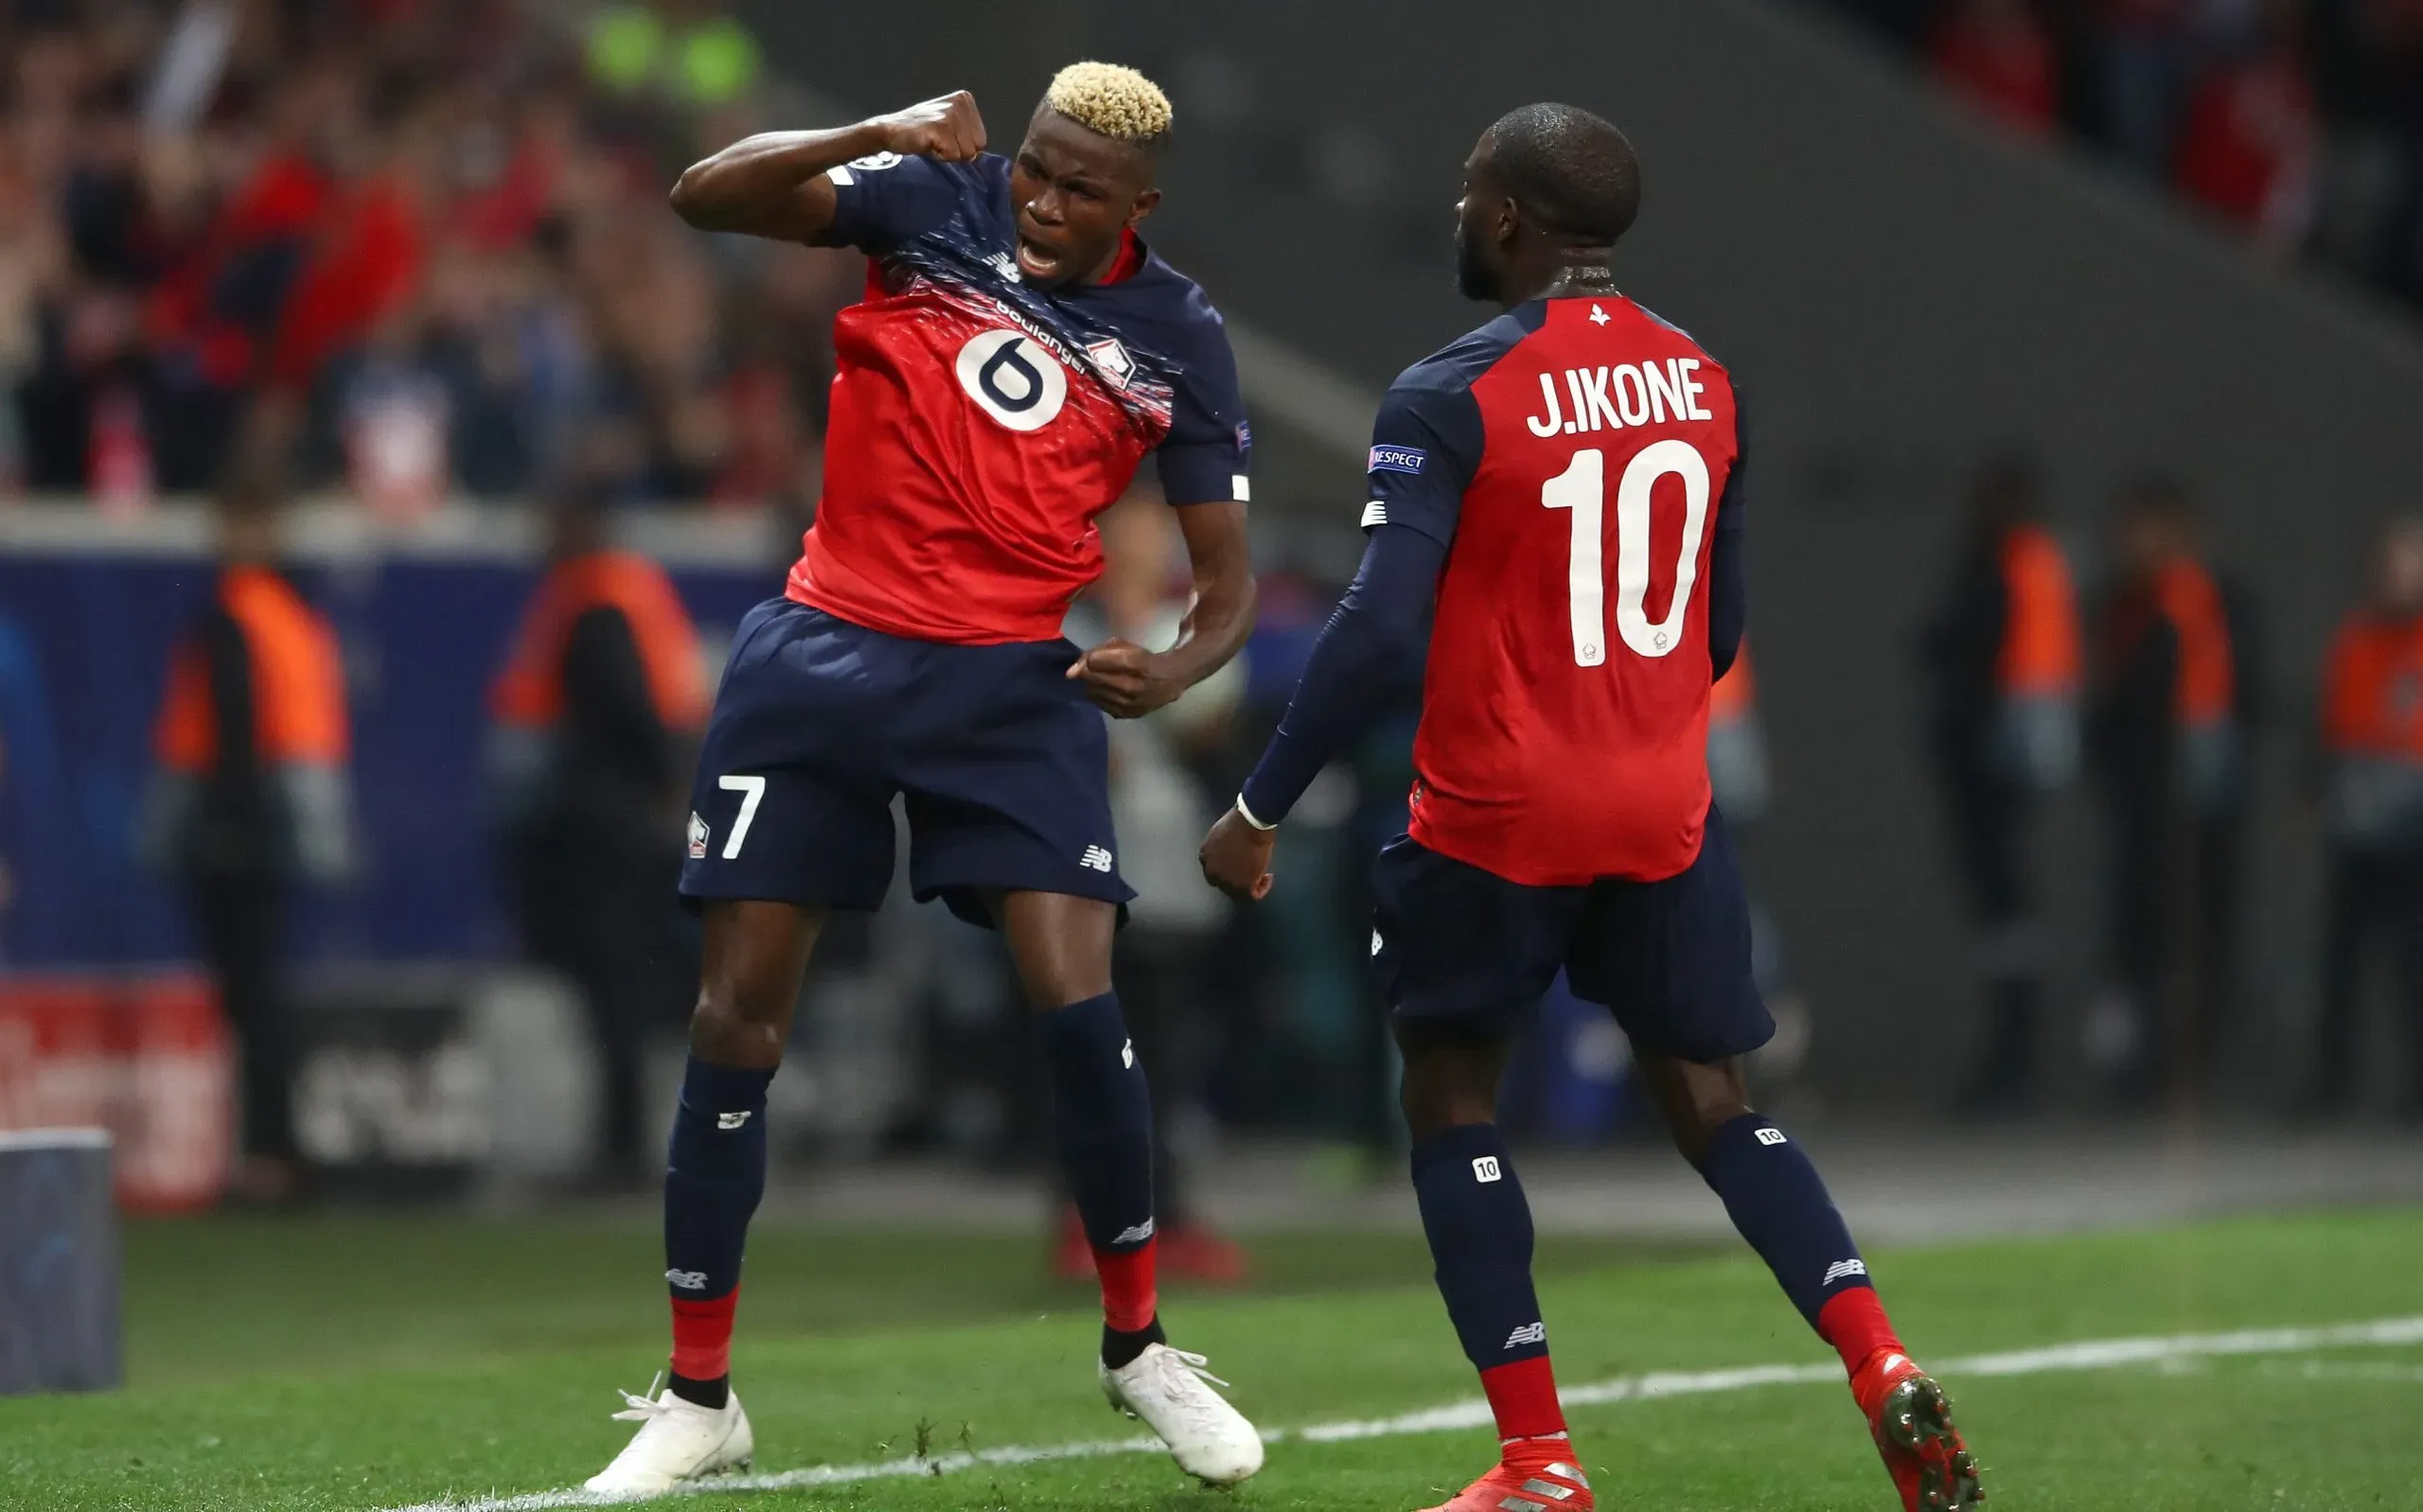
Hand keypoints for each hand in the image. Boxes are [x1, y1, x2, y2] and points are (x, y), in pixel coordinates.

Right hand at [868, 91, 986, 162]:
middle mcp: (960, 103)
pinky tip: (927, 143)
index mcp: (964, 99)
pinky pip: (952, 156)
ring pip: (966, 154)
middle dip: (957, 151)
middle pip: (977, 147)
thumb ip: (968, 135)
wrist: (890, 131)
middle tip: (937, 139)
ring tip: (932, 140)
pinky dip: (939, 156)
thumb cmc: (921, 131)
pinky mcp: (940, 127)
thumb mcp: (951, 126)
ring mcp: (950, 114)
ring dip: (947, 153)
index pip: (981, 140)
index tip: (943, 136)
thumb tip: (978, 155)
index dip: (961, 145)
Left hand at [1066, 638, 1182, 718]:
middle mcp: (1132, 687)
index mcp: (1136, 664)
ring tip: (1102, 679)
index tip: (1095, 657)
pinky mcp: (1126, 715)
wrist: (1169, 681)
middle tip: (1095, 668)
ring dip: (1092, 683)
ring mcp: (1129, 704)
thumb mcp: (1124, 645)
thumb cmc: (1144, 658)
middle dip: (1088, 670)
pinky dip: (1099, 695)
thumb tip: (1071, 672)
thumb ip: (1096, 652)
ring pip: (1092, 691)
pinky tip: (1107, 690)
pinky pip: (1099, 704)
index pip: (1095, 660)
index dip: (1091, 657)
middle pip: (1091, 677)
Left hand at [1200, 806, 1276, 902]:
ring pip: (1238, 892)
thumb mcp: (1220, 833)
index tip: (1240, 864)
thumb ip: (1221, 847)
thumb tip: (1231, 852)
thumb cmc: (1240, 821)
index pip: (1214, 870)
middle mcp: (1212, 871)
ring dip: (1250, 885)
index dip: (1228, 869)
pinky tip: (1268, 877)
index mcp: (1205, 856)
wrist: (1251, 822)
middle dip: (1237, 879)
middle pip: (1223, 883)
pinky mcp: (1243, 885)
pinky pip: (1253, 895)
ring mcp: (1226, 880)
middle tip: (1251, 873)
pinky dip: (1262, 889)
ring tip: (1262, 875)